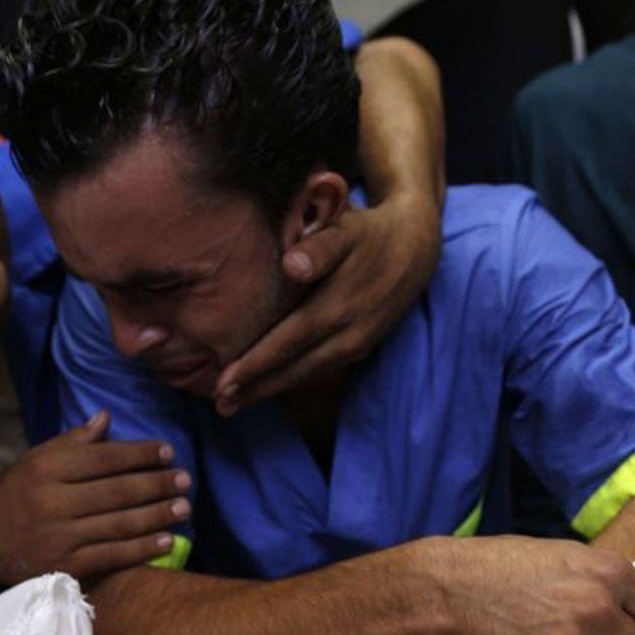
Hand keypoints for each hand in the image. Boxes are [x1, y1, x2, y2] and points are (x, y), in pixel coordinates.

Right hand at [0, 410, 190, 585]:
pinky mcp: (67, 566)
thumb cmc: (10, 500)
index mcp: (46, 469)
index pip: (103, 458)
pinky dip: (143, 548)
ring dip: (157, 515)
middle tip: (185, 479)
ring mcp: (61, 536)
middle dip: (156, 484)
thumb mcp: (31, 462)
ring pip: (120, 523)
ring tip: (184, 507)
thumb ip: (70, 442)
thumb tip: (105, 418)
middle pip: (118, 490)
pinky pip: (113, 555)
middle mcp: (54, 501)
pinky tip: (167, 540)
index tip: (167, 450)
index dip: (139, 454)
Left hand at [211, 192, 441, 414]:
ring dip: (270, 390)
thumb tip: (293, 266)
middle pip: (294, 369)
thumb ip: (320, 247)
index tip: (222, 382)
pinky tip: (267, 384)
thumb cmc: (367, 234)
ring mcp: (355, 347)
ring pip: (306, 374)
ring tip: (234, 402)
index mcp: (337, 308)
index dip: (255, 364)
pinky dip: (290, 379)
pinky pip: (318, 369)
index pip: (287, 342)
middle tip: (220, 406)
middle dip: (255, 388)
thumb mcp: (347, 228)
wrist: (414, 249)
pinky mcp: (360, 349)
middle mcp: (347, 336)